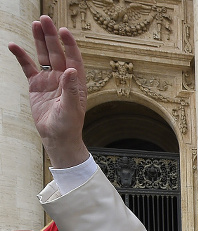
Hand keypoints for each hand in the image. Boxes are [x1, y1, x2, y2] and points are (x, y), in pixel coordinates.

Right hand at [7, 16, 90, 167]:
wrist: (56, 137)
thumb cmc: (68, 125)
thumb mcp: (71, 108)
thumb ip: (70, 89)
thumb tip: (70, 70)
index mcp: (75, 82)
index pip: (73, 58)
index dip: (69, 44)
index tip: (63, 30)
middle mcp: (63, 77)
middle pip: (56, 52)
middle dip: (51, 36)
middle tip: (45, 19)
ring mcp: (49, 80)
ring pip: (43, 56)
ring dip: (39, 40)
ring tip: (35, 24)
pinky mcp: (36, 85)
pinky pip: (27, 67)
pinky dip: (21, 56)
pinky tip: (14, 45)